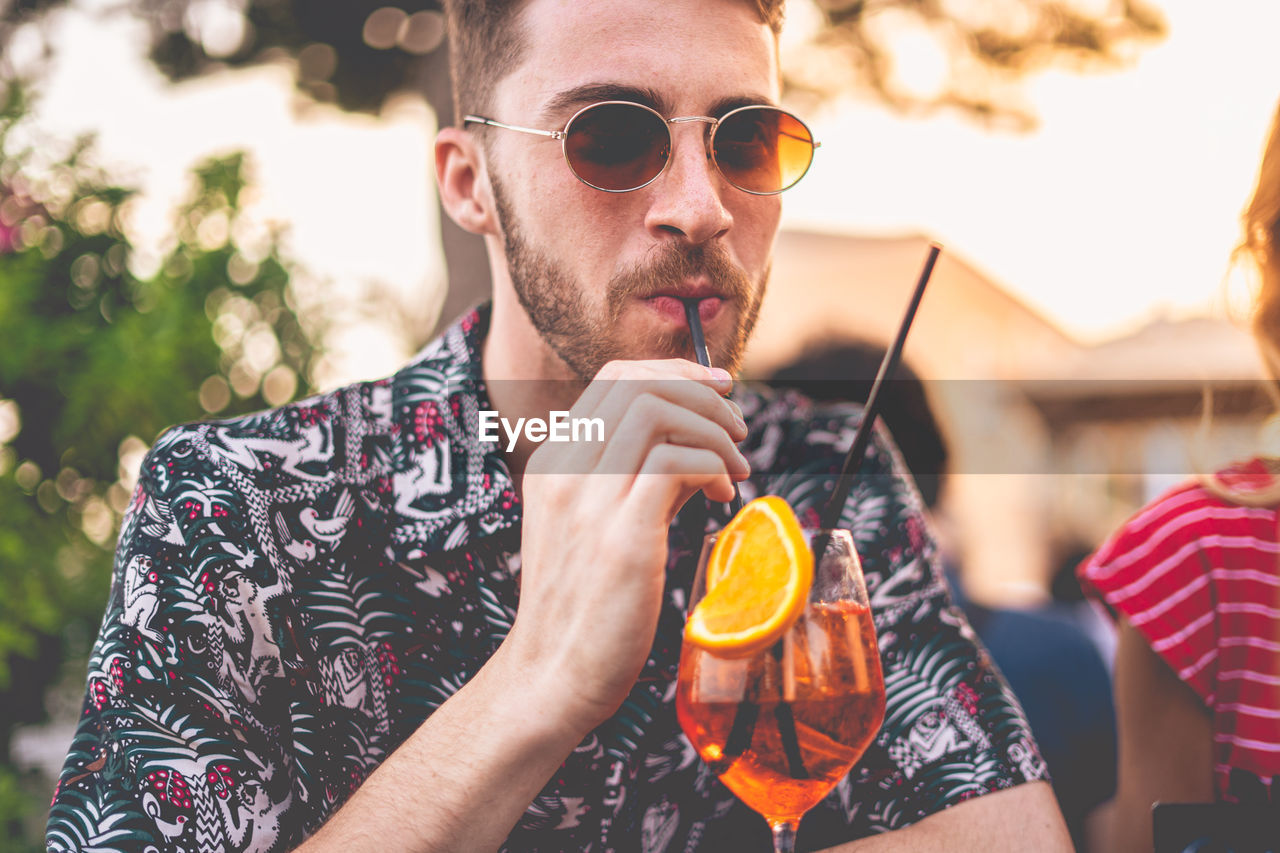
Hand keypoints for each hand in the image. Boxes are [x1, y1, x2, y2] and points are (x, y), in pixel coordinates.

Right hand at [506, 358, 748, 735]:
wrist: (552, 674)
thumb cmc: (583, 604)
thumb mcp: (596, 524)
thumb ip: (637, 477)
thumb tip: (697, 446)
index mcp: (554, 461)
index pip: (614, 378)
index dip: (674, 371)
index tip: (717, 387)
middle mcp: (564, 470)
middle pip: (638, 384)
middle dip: (702, 392)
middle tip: (738, 426)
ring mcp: (588, 501)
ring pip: (657, 413)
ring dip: (713, 429)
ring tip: (735, 466)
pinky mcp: (621, 538)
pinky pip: (676, 464)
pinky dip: (711, 466)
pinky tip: (721, 495)